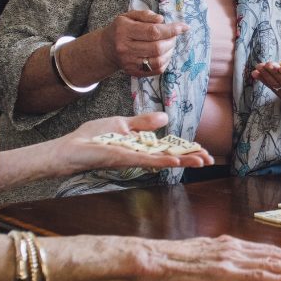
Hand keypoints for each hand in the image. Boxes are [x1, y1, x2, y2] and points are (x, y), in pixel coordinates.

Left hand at [52, 112, 213, 176]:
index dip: (186, 149)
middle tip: (210, 159)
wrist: (70, 148)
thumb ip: (144, 123)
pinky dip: (161, 161)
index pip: (169, 147)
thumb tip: (165, 118)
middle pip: (170, 155)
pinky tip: (175, 162)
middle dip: (190, 157)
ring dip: (183, 160)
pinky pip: (146, 160)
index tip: (203, 151)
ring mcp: (134, 158)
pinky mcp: (124, 159)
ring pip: (163, 159)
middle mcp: (140, 154)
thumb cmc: (91, 137)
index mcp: (141, 145)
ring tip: (202, 162)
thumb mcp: (122, 123)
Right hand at [99, 10, 187, 77]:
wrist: (106, 48)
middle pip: (157, 48)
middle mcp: (125, 48)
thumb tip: (162, 20)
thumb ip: (146, 15)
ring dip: (170, 52)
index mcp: (124, 30)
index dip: (171, 30)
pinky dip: (165, 61)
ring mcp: (129, 62)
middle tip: (173, 36)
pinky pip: (156, 70)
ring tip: (169, 44)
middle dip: (171, 41)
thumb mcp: (130, 16)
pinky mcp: (134, 72)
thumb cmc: (122, 29)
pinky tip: (164, 53)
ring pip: (158, 60)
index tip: (184, 27)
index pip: (153, 31)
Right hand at [140, 235, 280, 280]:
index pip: (265, 250)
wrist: (152, 259)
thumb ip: (216, 259)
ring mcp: (232, 259)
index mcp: (228, 244)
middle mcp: (234, 247)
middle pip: (275, 253)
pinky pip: (260, 276)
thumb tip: (225, 265)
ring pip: (273, 263)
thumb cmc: (169, 262)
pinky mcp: (227, 273)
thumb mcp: (198, 256)